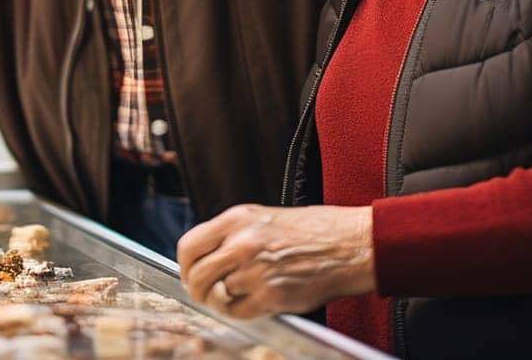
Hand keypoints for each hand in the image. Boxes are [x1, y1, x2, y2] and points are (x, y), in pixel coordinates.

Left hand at [177, 204, 375, 319]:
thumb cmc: (310, 231)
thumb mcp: (261, 219)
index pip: (188, 247)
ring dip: (224, 300)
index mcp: (236, 220)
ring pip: (218, 296)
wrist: (347, 245)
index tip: (189, 273)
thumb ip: (230, 235)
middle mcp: (241, 244)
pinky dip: (241, 311)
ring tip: (240, 293)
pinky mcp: (271, 296)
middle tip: (205, 294)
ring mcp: (255, 271)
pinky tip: (255, 301)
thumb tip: (203, 258)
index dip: (184, 266)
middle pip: (196, 276)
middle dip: (197, 290)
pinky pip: (238, 312)